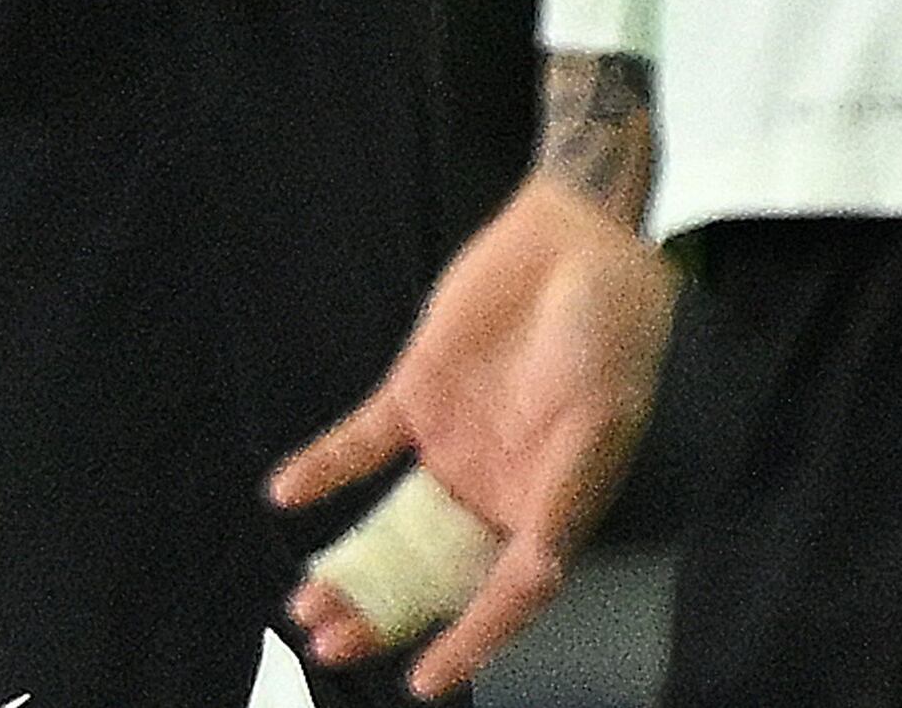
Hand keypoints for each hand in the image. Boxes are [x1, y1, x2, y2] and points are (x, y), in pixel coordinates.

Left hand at [272, 172, 676, 694]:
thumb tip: (537, 577)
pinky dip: (326, 467)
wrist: (581, 239)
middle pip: (432, 568)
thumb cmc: (612, 335)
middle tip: (326, 641)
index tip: (425, 680)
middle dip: (383, 609)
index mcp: (546, 507)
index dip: (467, 641)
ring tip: (305, 602)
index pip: (501, 594)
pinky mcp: (416, 392)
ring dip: (350, 559)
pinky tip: (289, 491)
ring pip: (391, 521)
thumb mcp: (601, 426)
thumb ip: (561, 503)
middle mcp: (494, 488)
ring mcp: (452, 443)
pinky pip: (361, 442)